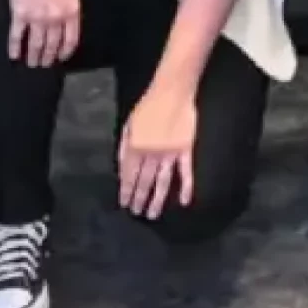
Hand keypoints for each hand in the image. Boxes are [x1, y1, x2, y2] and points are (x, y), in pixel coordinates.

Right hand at [6, 0, 80, 66]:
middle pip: (52, 45)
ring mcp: (37, 18)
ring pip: (36, 44)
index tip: (61, 57)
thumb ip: (72, 7)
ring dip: (34, 56)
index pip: (70, 40)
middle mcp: (55, 18)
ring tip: (32, 63)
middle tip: (44, 64)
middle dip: (48, 57)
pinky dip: (15, 48)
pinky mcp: (20, 14)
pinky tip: (14, 55)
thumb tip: (71, 23)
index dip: (65, 51)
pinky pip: (17, 36)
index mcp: (71, 12)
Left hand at [117, 84, 198, 218]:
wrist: (171, 92)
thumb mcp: (128, 125)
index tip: (125, 203)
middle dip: (139, 199)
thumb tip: (122, 169)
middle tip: (137, 213)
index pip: (129, 175)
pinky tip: (184, 201)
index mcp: (135, 147)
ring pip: (162, 182)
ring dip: (156, 200)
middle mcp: (151, 153)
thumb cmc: (148, 106)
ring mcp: (169, 153)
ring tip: (152, 215)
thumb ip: (124, 148)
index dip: (126, 190)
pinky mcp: (185, 150)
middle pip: (144, 181)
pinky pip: (186, 172)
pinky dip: (186, 187)